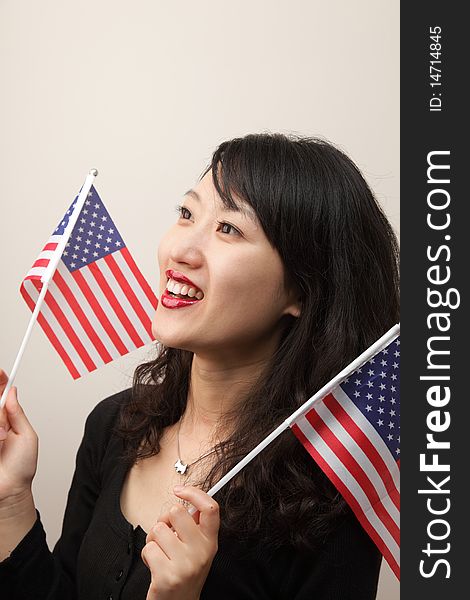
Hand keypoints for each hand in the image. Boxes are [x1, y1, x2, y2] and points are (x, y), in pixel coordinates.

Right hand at [0, 370, 38, 502]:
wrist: (10, 492)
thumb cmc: (22, 468)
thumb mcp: (27, 436)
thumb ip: (17, 413)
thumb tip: (12, 392)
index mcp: (6, 420)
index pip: (0, 396)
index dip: (0, 383)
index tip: (0, 372)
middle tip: (2, 424)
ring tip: (0, 441)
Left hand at [142, 485, 219, 599]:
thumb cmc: (183, 573)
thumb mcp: (197, 549)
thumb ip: (194, 527)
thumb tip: (186, 501)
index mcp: (210, 542)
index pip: (211, 508)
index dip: (195, 493)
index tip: (180, 490)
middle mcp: (202, 552)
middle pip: (177, 512)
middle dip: (165, 521)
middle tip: (167, 536)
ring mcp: (185, 564)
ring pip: (158, 529)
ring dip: (154, 540)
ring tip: (161, 554)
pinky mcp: (167, 575)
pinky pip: (149, 548)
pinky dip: (147, 556)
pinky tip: (156, 566)